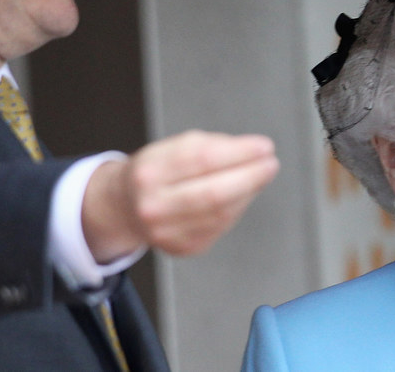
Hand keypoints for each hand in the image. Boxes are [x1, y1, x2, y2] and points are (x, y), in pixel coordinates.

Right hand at [83, 130, 277, 261]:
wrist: (124, 207)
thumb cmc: (154, 172)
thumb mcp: (171, 147)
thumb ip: (211, 146)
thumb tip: (253, 151)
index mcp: (149, 172)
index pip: (202, 160)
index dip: (239, 153)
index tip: (264, 147)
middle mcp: (154, 206)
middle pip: (214, 193)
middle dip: (251, 177)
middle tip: (270, 164)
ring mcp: (167, 232)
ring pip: (222, 213)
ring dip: (248, 193)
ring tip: (260, 176)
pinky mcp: (182, 248)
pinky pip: (221, 227)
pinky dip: (237, 208)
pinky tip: (242, 195)